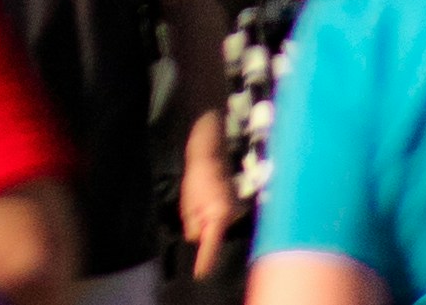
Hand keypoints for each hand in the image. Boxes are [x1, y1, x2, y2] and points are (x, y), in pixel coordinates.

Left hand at [182, 120, 240, 265]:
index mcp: (219, 216)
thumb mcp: (188, 206)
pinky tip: (207, 196)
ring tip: (201, 198)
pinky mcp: (235, 204)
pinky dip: (213, 214)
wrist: (211, 152)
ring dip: (208, 220)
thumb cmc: (197, 177)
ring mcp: (236, 208)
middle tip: (196, 205)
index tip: (201, 273)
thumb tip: (200, 237)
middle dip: (204, 230)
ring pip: (217, 226)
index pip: (211, 245)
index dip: (205, 260)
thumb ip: (194, 227)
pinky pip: (221, 218)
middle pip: (214, 236)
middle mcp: (232, 215)